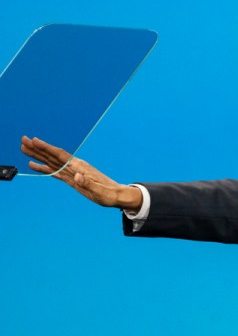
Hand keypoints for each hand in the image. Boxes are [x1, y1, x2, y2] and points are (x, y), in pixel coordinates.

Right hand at [20, 136, 142, 211]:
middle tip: (23, 139)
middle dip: (38, 148)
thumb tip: (77, 176)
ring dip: (38, 155)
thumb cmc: (109, 194)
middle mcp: (75, 167)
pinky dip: (44, 167)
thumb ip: (89, 184)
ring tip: (24, 148)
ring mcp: (73, 172)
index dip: (47, 148)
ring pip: (52, 161)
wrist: (117, 195)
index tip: (35, 140)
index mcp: (80, 167)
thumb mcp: (100, 192)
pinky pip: (55, 171)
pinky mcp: (72, 178)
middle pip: (53, 155)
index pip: (60, 155)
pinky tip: (34, 165)